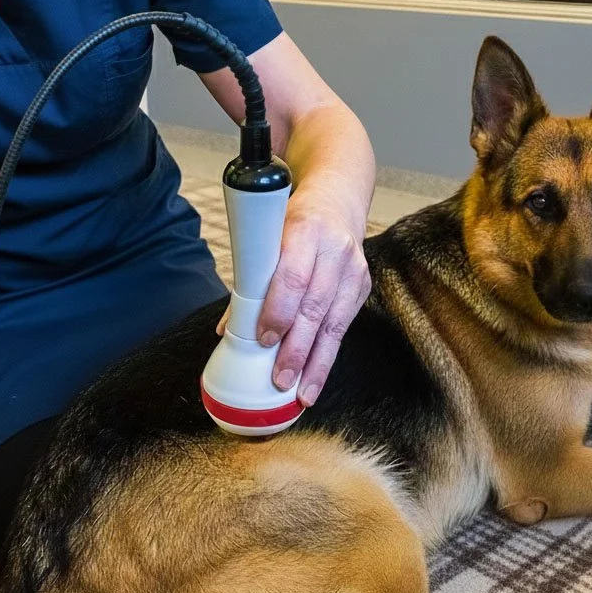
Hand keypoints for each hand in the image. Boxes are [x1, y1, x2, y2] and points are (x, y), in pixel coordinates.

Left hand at [219, 183, 369, 406]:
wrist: (338, 199)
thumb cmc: (294, 221)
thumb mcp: (270, 236)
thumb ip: (252, 280)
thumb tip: (229, 330)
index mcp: (305, 231)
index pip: (293, 277)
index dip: (278, 311)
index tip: (263, 339)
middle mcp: (335, 250)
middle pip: (315, 307)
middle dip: (297, 348)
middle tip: (280, 379)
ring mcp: (354, 269)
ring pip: (334, 324)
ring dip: (316, 363)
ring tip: (303, 393)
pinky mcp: (362, 286)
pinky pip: (343, 327)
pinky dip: (328, 354)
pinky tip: (315, 376)